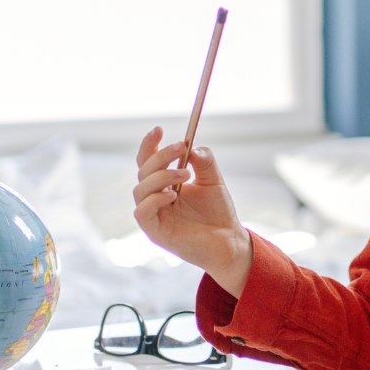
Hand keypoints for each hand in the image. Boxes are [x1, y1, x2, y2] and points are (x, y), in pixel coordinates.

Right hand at [133, 127, 252, 295]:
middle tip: (181, 147)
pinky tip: (173, 194)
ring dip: (161, 175)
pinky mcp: (155, 232)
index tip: (159, 129)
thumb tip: (192, 146)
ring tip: (185, 174)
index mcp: (164, 184)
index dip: (149, 145)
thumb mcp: (213, 180)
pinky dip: (155, 199)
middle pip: (143, 171)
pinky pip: (142, 212)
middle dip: (160, 156)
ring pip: (140, 189)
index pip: (148, 161)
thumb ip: (204, 161)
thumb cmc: (218, 212)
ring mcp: (153, 215)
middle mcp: (155, 198)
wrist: (229, 240)